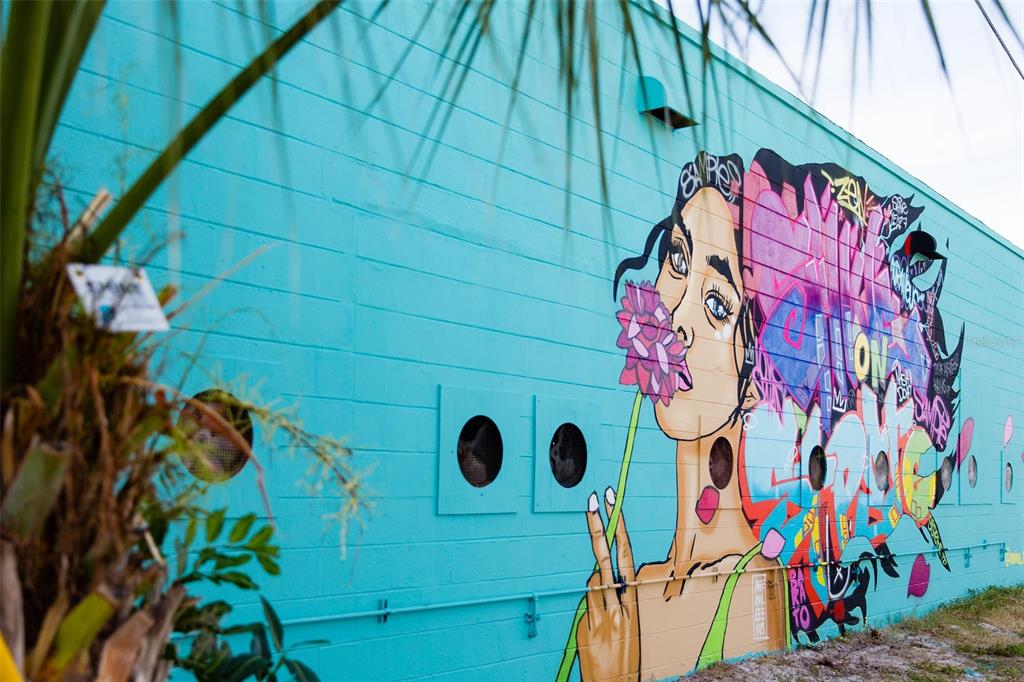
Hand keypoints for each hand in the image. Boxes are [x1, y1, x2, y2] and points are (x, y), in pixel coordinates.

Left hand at [577, 487, 638, 681]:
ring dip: (596, 587)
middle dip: (600, 528)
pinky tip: (597, 631)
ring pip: (592, 583)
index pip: (626, 556)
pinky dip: (590, 609)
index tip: (611, 503)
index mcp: (634, 600)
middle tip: (593, 501)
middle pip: (606, 558)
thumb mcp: (627, 621)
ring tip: (606, 615)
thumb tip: (598, 578)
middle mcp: (620, 604)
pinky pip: (585, 604)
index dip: (619, 528)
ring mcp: (602, 614)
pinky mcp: (587, 625)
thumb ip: (614, 596)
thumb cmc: (624, 652)